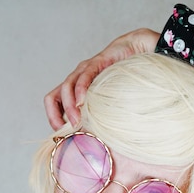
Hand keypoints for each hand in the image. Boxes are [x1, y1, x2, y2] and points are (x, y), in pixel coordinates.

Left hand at [44, 28, 159, 129]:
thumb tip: (97, 142)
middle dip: (54, 116)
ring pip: (66, 88)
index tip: (61, 135)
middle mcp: (76, 79)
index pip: (54, 103)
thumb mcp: (109, 103)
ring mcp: (85, 71)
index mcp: (76, 89)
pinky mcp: (96, 63)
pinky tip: (82, 103)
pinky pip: (83, 77)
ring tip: (76, 123)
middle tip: (64, 131)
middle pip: (53, 98)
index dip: (53, 119)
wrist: (140, 51)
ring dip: (68, 108)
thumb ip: (100, 116)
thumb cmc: (126, 80)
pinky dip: (80, 91)